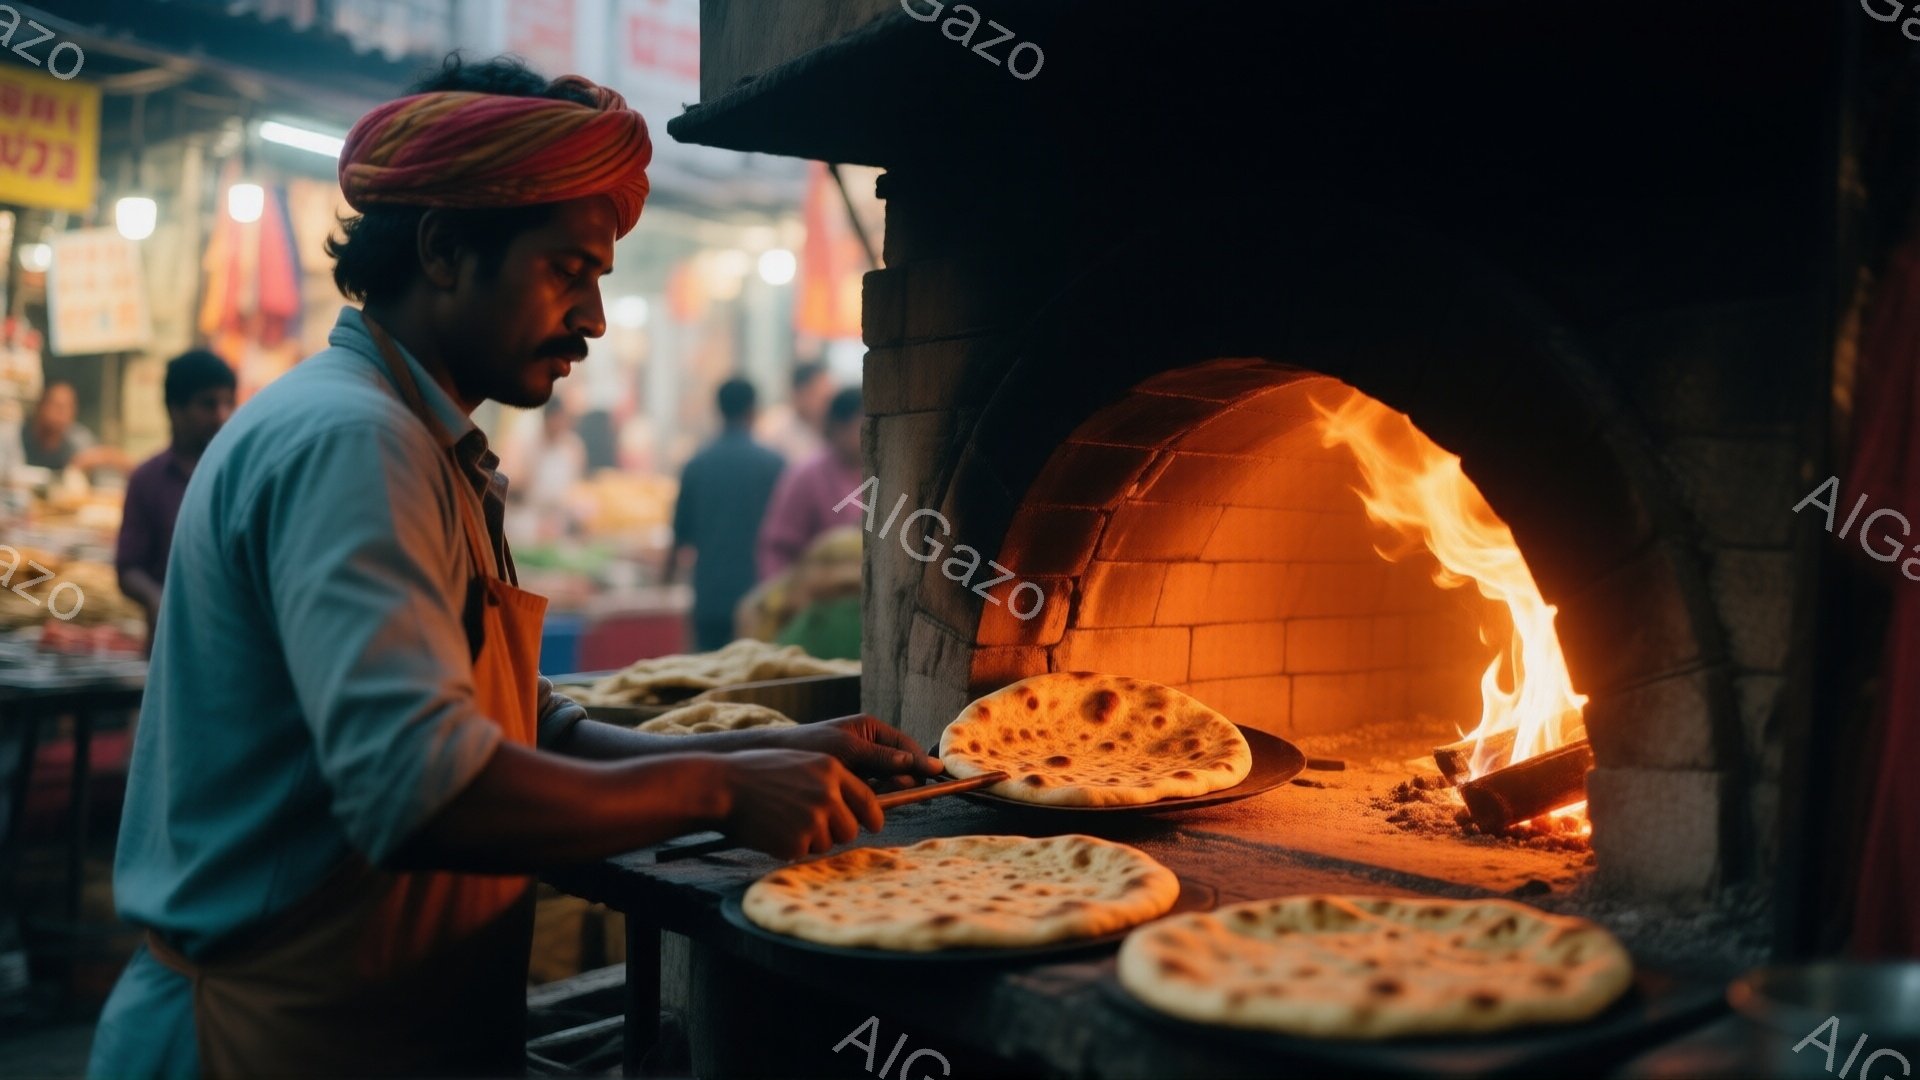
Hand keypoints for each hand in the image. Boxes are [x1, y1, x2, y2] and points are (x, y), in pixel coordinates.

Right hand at [718, 749, 882, 859]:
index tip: (873, 825)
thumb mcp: (800, 762)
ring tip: (783, 822)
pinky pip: (804, 854)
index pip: (868, 800)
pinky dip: (791, 848)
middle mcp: (828, 794)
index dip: (873, 816)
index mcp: (831, 770)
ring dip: (811, 840)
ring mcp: (813, 819)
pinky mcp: (796, 842)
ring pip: (828, 844)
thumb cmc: (757, 773)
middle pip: (851, 829)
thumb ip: (829, 781)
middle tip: (810, 826)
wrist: (723, 787)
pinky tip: (772, 831)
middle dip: (836, 832)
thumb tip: (853, 807)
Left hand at [771, 715, 943, 791]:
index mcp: (872, 730)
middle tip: (888, 793)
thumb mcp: (846, 749)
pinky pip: (872, 792)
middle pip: (901, 767)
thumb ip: (881, 757)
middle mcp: (870, 746)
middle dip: (900, 782)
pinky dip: (871, 799)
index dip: (921, 762)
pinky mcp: (851, 782)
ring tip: (870, 799)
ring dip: (885, 793)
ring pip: (887, 783)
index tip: (935, 777)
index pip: (906, 747)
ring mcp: (862, 765)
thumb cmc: (808, 747)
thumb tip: (919, 764)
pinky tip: (861, 805)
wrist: (773, 760)